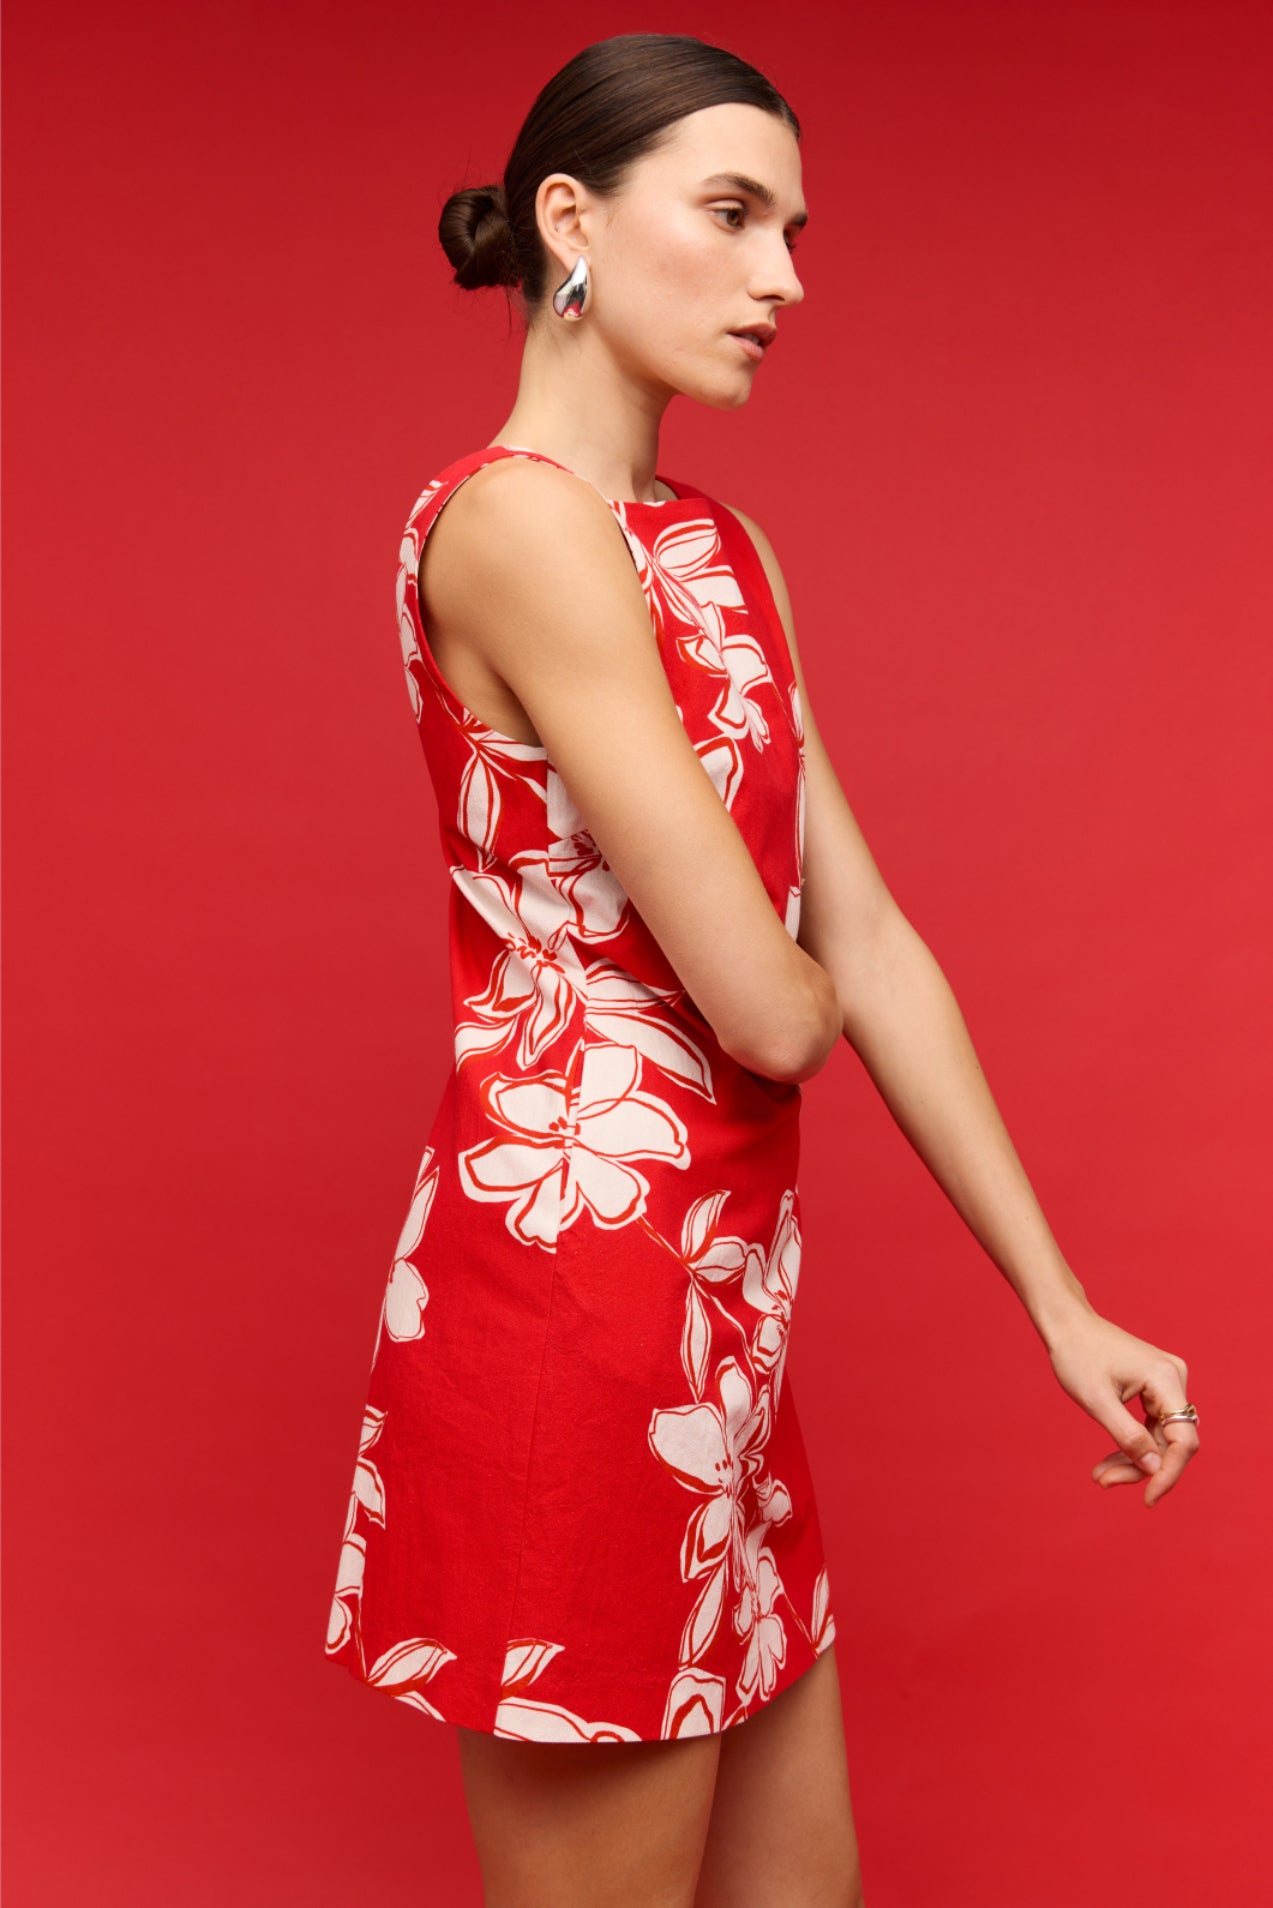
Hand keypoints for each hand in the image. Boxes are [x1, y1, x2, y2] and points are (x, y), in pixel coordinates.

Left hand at [1045, 1308, 1198, 1506]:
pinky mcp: (1156, 1388)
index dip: (1169, 1473)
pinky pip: (1152, 1426)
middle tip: (1103, 1482)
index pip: (1183, 1439)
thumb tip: (1156, 1469)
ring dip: (1134, 1460)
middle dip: (1141, 1467)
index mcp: (1165, 1378)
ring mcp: (1167, 1382)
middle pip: (1171, 1442)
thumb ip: (1128, 1436)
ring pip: (1160, 1437)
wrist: (1067, 1325)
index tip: (1148, 1499)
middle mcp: (1174, 1379)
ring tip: (1101, 1476)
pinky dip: (1132, 1444)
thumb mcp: (1097, 1401)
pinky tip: (1110, 1462)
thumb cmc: (1077, 1355)